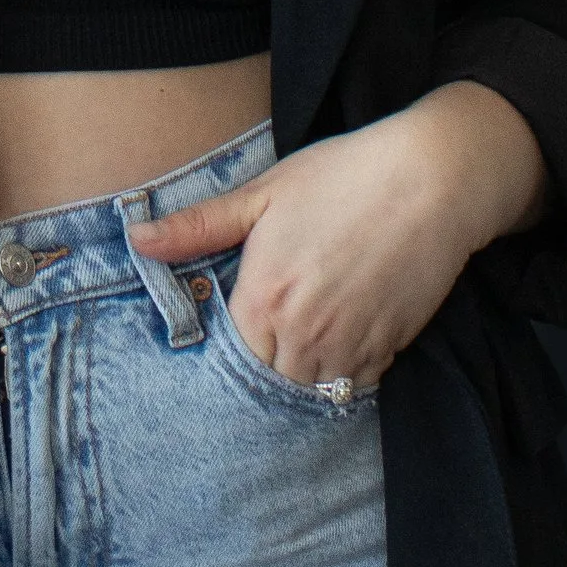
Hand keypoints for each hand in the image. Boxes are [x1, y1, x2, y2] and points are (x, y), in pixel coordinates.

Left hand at [126, 82, 547, 388]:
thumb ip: (198, 227)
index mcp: (264, 298)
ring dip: (300, 373)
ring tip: (298, 339)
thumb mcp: (264, 193)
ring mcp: (349, 347)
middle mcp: (304, 335)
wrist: (430, 180)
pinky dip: (341, 374)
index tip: (230, 326)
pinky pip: (354, 385)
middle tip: (265, 331)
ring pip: (310, 390)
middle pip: (267, 380)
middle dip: (261, 363)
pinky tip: (337, 339)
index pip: (228, 357)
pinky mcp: (388, 349)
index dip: (226, 346)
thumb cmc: (342, 176)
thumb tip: (136, 241)